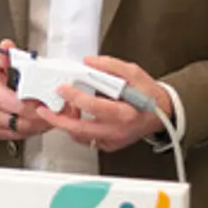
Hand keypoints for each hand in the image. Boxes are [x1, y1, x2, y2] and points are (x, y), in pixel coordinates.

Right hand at [0, 39, 52, 139]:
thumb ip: (3, 54)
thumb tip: (10, 47)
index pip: (18, 105)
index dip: (37, 103)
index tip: (50, 98)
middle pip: (23, 121)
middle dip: (43, 115)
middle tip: (59, 108)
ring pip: (22, 131)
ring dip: (40, 124)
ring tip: (53, 113)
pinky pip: (16, 135)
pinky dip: (30, 129)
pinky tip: (39, 120)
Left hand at [36, 55, 171, 151]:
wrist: (163, 114)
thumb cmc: (149, 95)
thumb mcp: (133, 73)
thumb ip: (110, 66)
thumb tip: (89, 62)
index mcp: (125, 112)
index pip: (95, 106)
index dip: (75, 97)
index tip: (62, 88)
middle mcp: (118, 130)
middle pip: (81, 129)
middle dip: (59, 120)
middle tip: (44, 110)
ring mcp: (113, 140)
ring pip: (82, 137)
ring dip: (66, 124)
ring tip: (60, 109)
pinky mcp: (110, 144)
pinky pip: (88, 139)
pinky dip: (77, 129)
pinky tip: (75, 116)